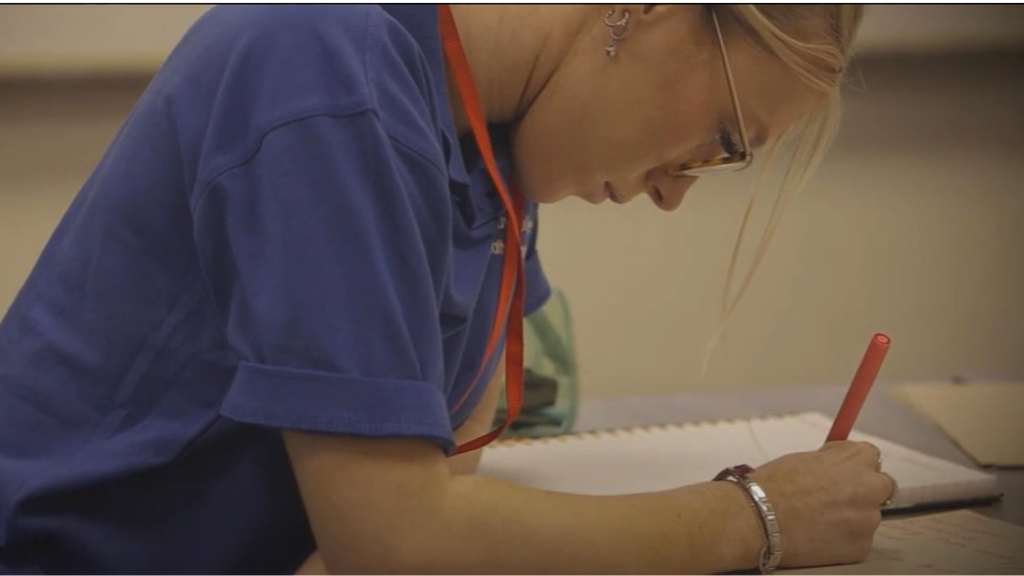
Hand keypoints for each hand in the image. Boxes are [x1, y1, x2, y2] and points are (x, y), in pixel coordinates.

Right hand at [748, 441, 896, 568]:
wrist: (758, 518)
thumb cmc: (773, 485)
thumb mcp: (805, 459)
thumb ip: (831, 461)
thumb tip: (839, 467)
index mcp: (856, 459)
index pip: (871, 456)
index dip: (854, 465)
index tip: (841, 472)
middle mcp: (870, 487)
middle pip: (882, 487)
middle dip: (864, 491)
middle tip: (838, 498)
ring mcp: (867, 520)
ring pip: (868, 516)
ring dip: (851, 517)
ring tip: (819, 521)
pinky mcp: (860, 548)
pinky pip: (857, 541)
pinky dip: (842, 540)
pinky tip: (818, 536)